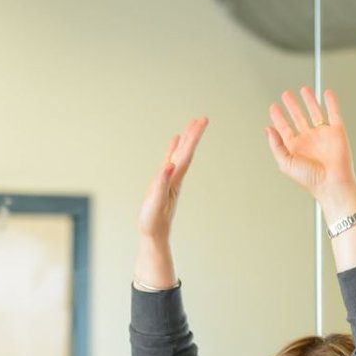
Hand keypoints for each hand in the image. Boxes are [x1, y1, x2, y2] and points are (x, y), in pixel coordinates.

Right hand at [139, 118, 207, 242]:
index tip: (201, 122)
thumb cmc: (153, 223)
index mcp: (174, 180)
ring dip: (186, 140)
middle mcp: (175, 178)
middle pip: (186, 152)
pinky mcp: (163, 183)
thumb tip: (169, 165)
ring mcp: (170, 180)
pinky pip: (169, 161)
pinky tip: (175, 141)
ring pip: (180, 155)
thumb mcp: (155, 203)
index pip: (186, 154)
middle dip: (193, 135)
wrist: (154, 236)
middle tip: (202, 119)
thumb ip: (161, 184)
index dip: (193, 137)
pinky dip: (173, 149)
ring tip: (191, 125)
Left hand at [266, 87, 355, 216]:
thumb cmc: (310, 179)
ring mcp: (323, 135)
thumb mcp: (285, 163)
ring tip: (303, 90)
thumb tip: (268, 129)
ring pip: (315, 112)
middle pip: (298, 118)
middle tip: (286, 95)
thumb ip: (275, 146)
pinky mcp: (337, 132)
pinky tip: (327, 94)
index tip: (273, 108)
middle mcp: (309, 140)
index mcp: (296, 148)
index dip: (278, 117)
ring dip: (309, 100)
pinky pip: (334, 113)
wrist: (332, 183)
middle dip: (292, 106)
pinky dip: (331, 103)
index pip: (285, 128)